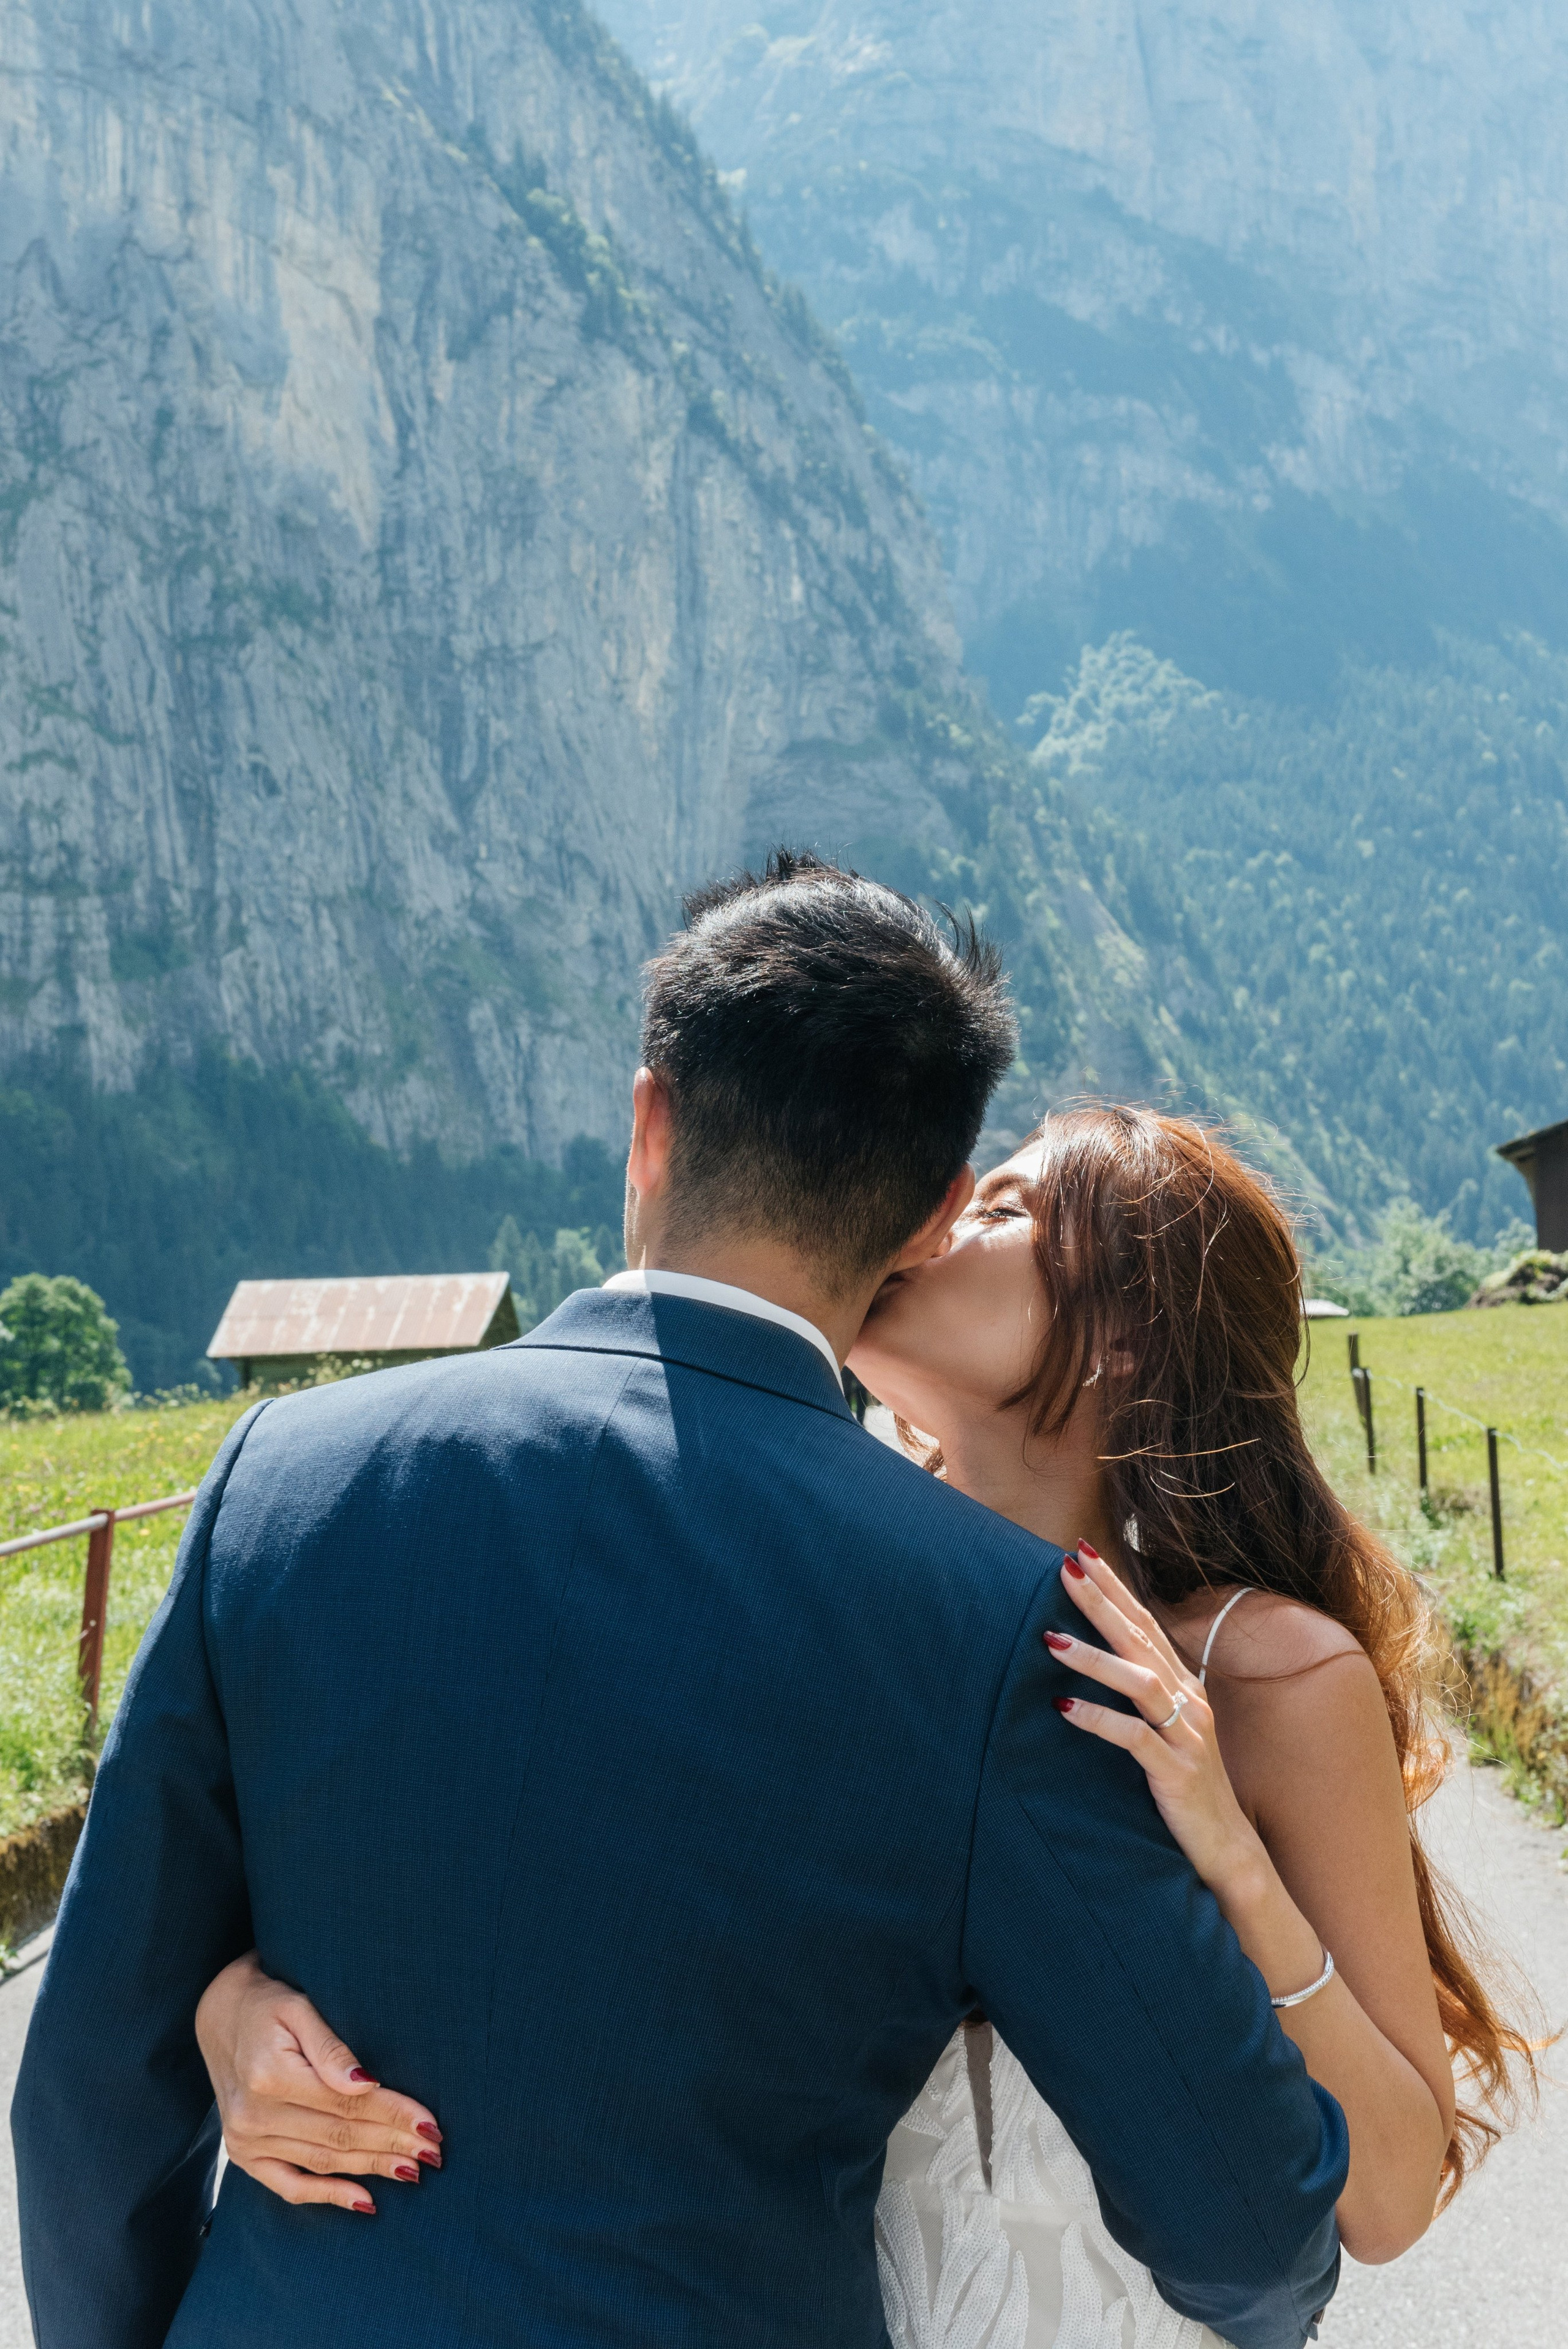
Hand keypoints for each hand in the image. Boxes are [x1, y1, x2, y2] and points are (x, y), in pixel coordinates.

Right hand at [195, 1952, 441, 2214]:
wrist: (218, 2016)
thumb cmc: (267, 2005)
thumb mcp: (298, 2008)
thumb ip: (330, 2048)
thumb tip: (368, 2083)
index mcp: (270, 2077)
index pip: (348, 2103)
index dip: (393, 2114)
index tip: (430, 2124)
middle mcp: (254, 2116)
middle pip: (339, 2135)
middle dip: (392, 2144)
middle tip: (434, 2152)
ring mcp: (245, 2141)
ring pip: (323, 2162)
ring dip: (371, 2168)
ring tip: (412, 2170)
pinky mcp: (243, 2155)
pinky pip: (289, 2186)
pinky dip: (328, 2196)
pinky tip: (365, 2200)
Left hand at [1048, 1543, 1268, 1904]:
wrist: (1225, 1847)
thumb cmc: (1183, 1784)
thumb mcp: (1163, 1729)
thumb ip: (1139, 1693)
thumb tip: (1092, 1656)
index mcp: (1183, 1685)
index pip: (1144, 1623)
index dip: (1114, 1587)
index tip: (1080, 1553)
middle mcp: (1189, 1700)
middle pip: (1141, 1638)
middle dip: (1102, 1600)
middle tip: (1065, 1568)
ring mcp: (1186, 1735)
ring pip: (1139, 1682)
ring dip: (1094, 1658)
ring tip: (1049, 1640)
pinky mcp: (1177, 1772)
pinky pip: (1135, 1738)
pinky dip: (1099, 1720)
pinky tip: (1064, 1708)